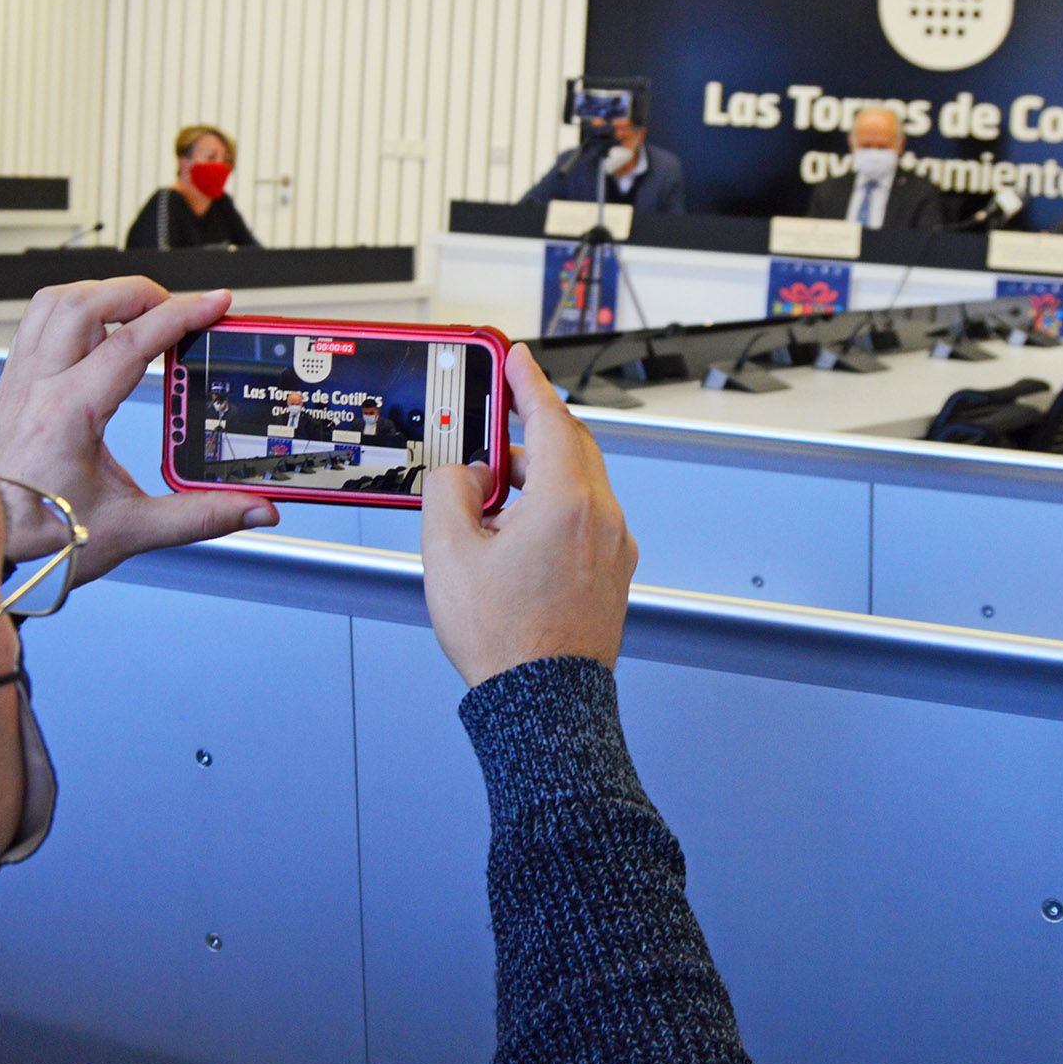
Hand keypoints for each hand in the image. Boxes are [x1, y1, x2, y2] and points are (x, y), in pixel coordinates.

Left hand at [0, 278, 276, 583]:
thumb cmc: (41, 539)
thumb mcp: (130, 529)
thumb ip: (199, 516)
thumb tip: (253, 510)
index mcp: (70, 414)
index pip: (133, 343)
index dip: (182, 315)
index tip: (216, 304)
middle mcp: (39, 386)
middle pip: (88, 303)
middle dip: (142, 293)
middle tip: (179, 309)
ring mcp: (20, 381)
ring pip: (54, 302)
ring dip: (102, 294)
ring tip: (139, 310)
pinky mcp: (12, 386)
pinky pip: (36, 322)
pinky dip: (71, 310)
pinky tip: (94, 329)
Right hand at [420, 343, 636, 687]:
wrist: (543, 704)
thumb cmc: (504, 641)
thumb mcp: (447, 554)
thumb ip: (449, 493)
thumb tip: (465, 474)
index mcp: (565, 503)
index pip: (549, 419)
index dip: (528, 383)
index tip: (517, 359)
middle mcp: (601, 518)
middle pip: (571, 446)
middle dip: (532, 428)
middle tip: (498, 417)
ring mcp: (615, 546)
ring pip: (580, 483)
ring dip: (539, 473)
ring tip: (491, 495)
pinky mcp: (614, 572)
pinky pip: (586, 517)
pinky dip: (554, 506)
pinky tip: (518, 530)